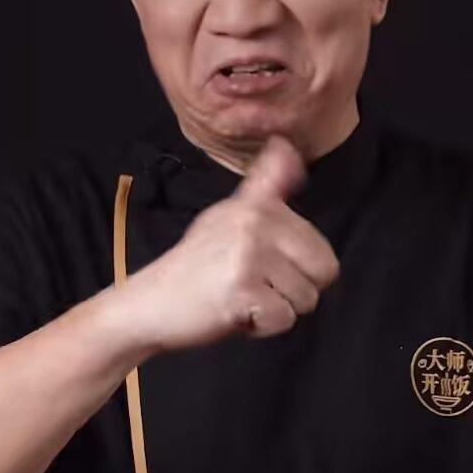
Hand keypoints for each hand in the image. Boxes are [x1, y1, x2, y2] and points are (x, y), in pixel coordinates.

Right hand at [121, 133, 339, 352]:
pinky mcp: (243, 290)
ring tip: (242, 296)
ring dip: (276, 309)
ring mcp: (249, 255)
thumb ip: (266, 186)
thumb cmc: (196, 266)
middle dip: (295, 290)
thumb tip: (288, 145)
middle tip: (256, 285)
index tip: (270, 259)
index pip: (318, 242)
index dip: (302, 263)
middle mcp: (255, 222)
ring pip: (305, 299)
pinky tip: (235, 312)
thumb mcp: (229, 216)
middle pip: (322, 272)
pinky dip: (263, 327)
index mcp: (257, 205)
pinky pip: (284, 319)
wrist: (149, 303)